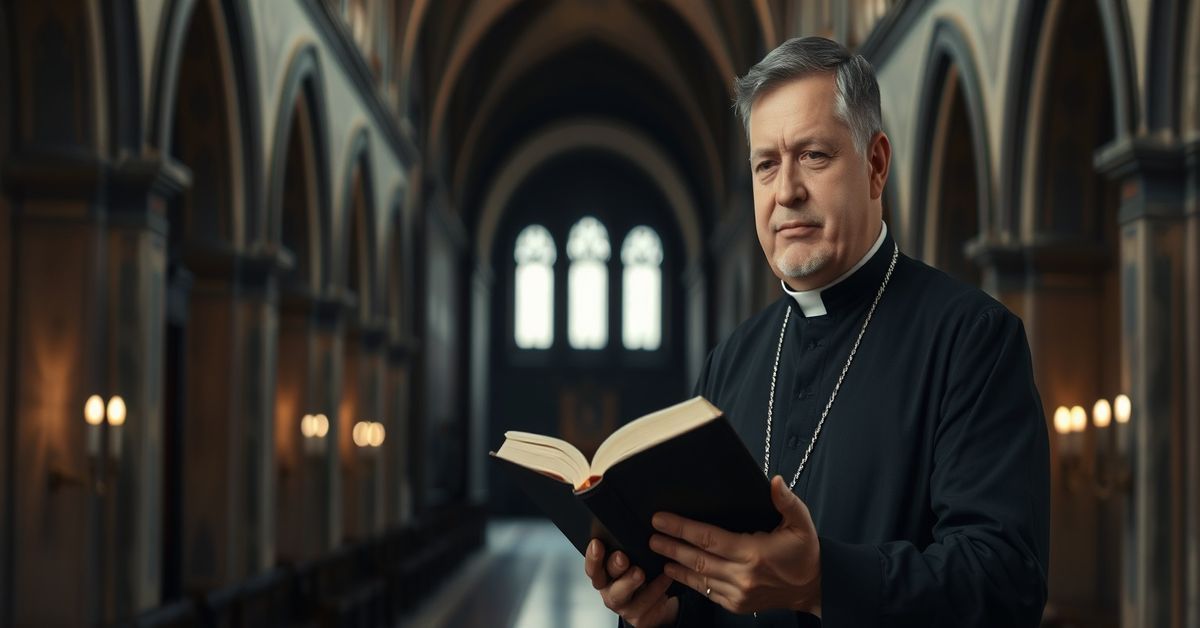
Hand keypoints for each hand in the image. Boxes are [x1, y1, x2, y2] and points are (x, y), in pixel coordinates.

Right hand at [584, 538, 678, 626]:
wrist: (659, 601)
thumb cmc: (644, 572)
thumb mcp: (635, 559)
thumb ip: (628, 547)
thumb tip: (631, 521)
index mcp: (604, 574)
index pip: (592, 566)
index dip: (592, 556)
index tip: (597, 543)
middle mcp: (609, 590)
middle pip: (604, 580)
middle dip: (613, 566)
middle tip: (622, 557)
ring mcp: (623, 606)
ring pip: (622, 595)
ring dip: (630, 582)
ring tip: (641, 572)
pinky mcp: (639, 618)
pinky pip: (647, 604)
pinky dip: (657, 588)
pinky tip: (666, 577)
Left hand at [648, 475, 821, 615]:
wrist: (814, 587)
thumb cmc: (804, 553)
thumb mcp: (801, 523)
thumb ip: (787, 501)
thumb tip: (775, 482)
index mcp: (754, 553)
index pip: (709, 538)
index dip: (682, 528)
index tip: (661, 519)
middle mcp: (743, 576)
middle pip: (697, 559)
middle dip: (671, 545)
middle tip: (652, 535)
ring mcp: (738, 594)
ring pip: (698, 578)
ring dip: (675, 564)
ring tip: (658, 551)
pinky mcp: (736, 604)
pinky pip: (706, 592)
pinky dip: (689, 581)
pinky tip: (676, 571)